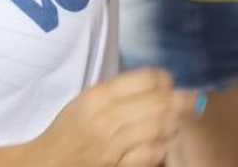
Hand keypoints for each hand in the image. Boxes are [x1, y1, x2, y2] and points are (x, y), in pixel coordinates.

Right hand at [23, 68, 203, 166]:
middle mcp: (105, 118)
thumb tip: (160, 82)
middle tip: (192, 101)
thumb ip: (119, 90)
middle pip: (157, 102)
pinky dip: (161, 148)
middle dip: (180, 101)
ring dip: (173, 124)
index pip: (145, 79)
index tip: (170, 83)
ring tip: (177, 122)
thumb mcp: (88, 101)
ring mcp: (110, 145)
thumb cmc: (71, 131)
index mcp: (98, 96)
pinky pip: (150, 154)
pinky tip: (163, 144)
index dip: (164, 80)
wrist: (45, 164)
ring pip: (158, 127)